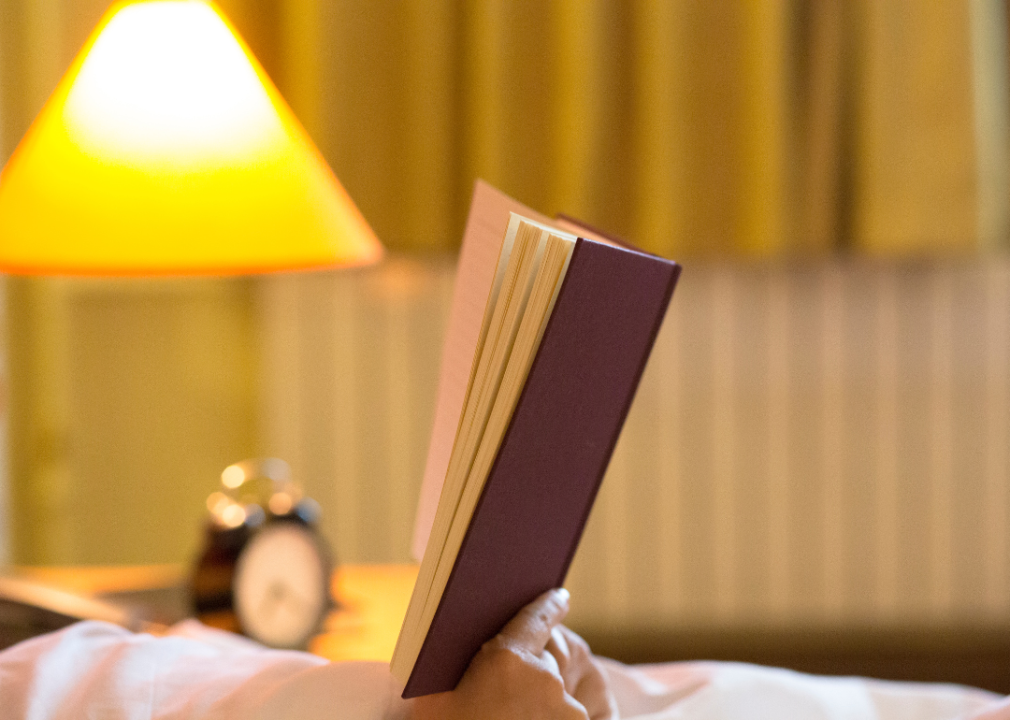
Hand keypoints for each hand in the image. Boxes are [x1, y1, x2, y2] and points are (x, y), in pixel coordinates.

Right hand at [409, 589, 615, 719]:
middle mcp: (544, 680)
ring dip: (540, 708)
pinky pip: (564, 719)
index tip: (559, 597)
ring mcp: (566, 712)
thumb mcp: (433, 699)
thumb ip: (457, 664)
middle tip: (500, 700)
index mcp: (507, 660)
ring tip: (506, 718)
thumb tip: (475, 648)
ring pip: (556, 699)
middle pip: (544, 665)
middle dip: (529, 678)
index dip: (548, 606)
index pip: (537, 619)